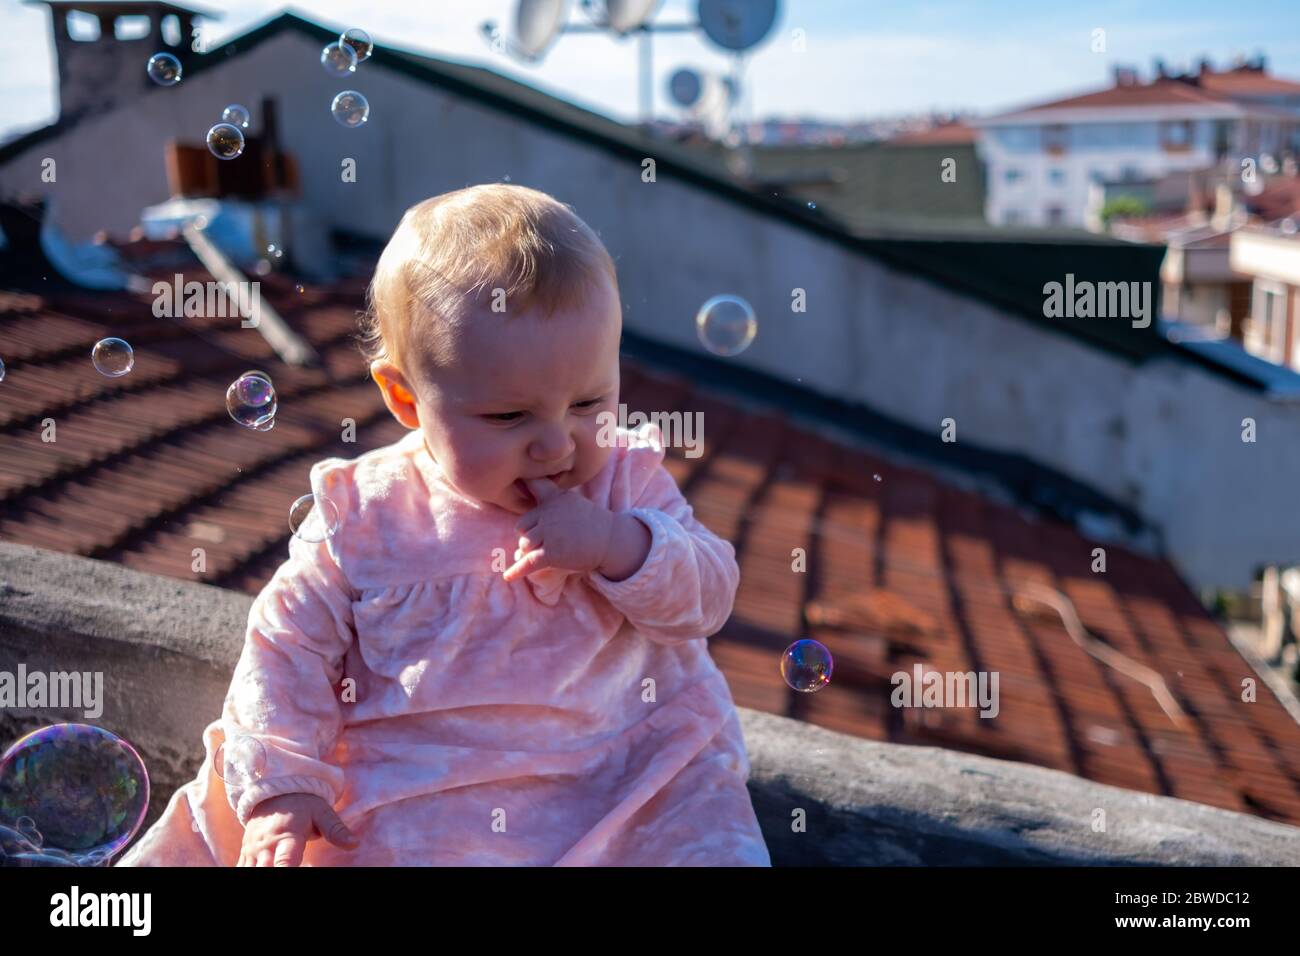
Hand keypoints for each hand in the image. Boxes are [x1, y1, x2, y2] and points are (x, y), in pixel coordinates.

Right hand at [236, 792, 358, 866]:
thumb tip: (354, 843)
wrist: (275, 791)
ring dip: (259, 874)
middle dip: (272, 874)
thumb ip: (336, 829)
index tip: (293, 873)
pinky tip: (260, 869)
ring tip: (273, 868)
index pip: (285, 862)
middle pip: (263, 871)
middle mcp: (266, 846)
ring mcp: (252, 851)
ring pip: (250, 871)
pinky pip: (241, 870)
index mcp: (287, 836)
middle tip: (287, 870)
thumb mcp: (322, 812)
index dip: (286, 872)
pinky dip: (247, 873)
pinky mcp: (245, 855)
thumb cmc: (303, 804)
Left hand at [502, 478, 614, 582]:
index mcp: (554, 497)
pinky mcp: (551, 553)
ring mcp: (549, 533)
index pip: (532, 485)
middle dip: (530, 535)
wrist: (610, 540)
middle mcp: (548, 513)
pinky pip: (528, 562)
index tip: (512, 478)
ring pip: (524, 545)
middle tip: (548, 540)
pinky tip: (508, 576)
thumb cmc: (590, 523)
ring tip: (549, 552)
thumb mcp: (571, 501)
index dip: (521, 483)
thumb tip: (522, 518)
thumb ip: (548, 501)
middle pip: (522, 526)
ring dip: (531, 551)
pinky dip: (517, 571)